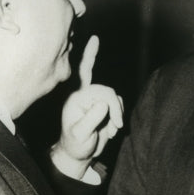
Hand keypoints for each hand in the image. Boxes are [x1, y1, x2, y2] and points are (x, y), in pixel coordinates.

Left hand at [49, 36, 123, 178]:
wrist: (78, 156)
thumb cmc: (75, 145)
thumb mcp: (80, 135)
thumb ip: (91, 119)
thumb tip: (104, 104)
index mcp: (76, 99)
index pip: (97, 89)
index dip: (95, 65)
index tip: (95, 38)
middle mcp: (84, 96)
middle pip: (108, 92)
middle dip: (115, 110)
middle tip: (115, 127)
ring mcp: (94, 101)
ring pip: (115, 99)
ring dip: (116, 116)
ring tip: (109, 131)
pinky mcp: (102, 107)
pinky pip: (117, 104)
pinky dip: (118, 117)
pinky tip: (111, 129)